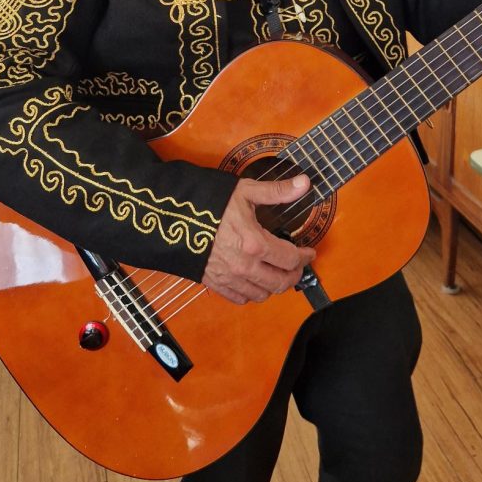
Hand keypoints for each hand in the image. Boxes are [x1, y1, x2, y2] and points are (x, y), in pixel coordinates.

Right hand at [203, 175, 316, 304]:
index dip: (304, 257)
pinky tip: (254, 281)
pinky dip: (251, 293)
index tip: (309, 252)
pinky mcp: (215, 283)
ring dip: (274, 286)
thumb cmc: (210, 203)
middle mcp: (245, 266)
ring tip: (277, 272)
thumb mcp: (246, 191)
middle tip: (297, 265)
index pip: (291, 259)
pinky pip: (240, 298)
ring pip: (262, 294)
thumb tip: (305, 183)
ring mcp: (229, 278)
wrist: (172, 217)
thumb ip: (277, 191)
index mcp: (256, 243)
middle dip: (294, 275)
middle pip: (281, 283)